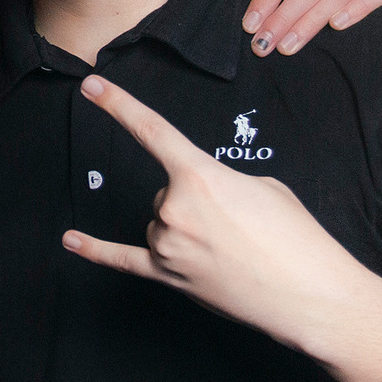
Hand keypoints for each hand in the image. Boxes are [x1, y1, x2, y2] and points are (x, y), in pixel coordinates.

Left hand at [60, 77, 372, 352]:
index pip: (152, 131)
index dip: (118, 105)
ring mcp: (168, 246)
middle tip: (240, 224)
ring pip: (162, 222)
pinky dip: (96, 249)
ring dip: (189, 229)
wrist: (310, 295)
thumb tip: (198, 199)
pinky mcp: (168, 277)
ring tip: (232, 248)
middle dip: (198, 202)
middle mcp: (174, 209)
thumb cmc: (295, 238)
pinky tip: (71, 240)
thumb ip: (217, 181)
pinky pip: (123, 259)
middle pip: (167, 191)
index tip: (91, 87)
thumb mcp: (263, 186)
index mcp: (199, 176)